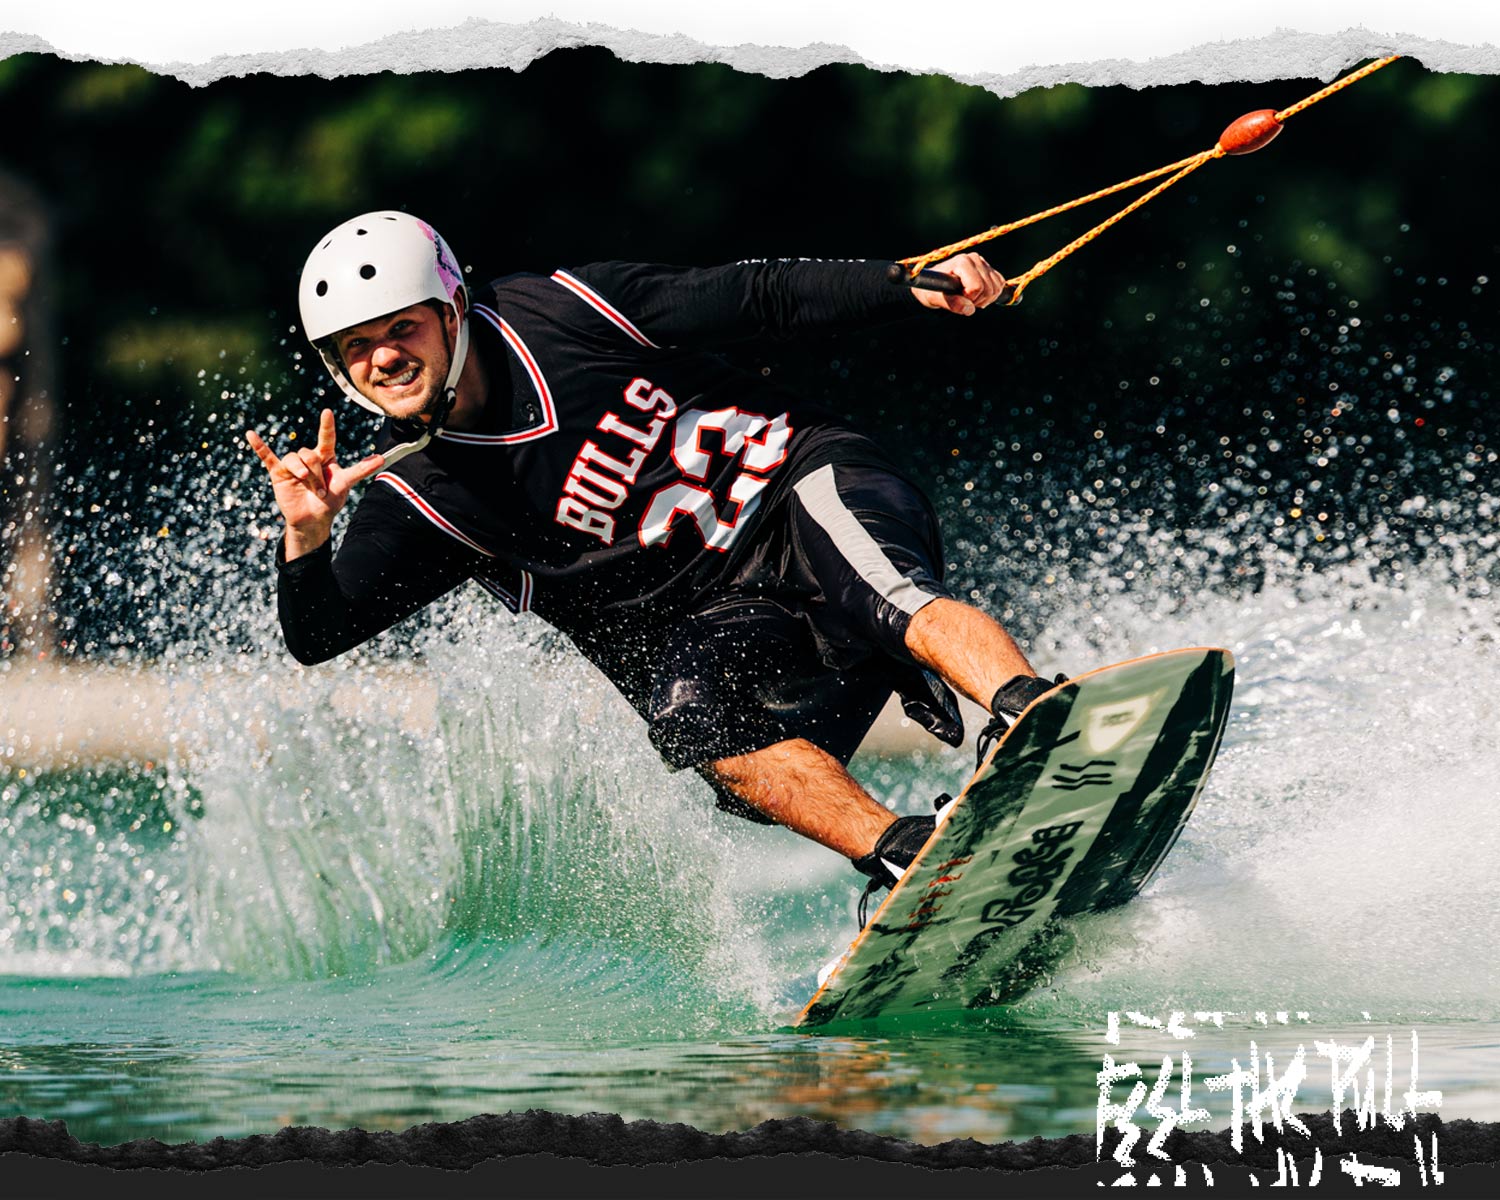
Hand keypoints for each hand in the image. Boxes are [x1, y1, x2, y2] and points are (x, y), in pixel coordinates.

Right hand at [244, 408, 384, 558]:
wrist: (312, 520)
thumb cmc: (330, 501)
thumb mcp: (345, 484)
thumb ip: (360, 470)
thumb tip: (382, 458)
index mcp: (325, 457)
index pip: (327, 438)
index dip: (327, 426)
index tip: (327, 412)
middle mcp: (308, 458)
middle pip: (309, 454)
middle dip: (316, 473)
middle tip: (321, 489)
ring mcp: (293, 465)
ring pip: (294, 459)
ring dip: (303, 474)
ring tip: (308, 487)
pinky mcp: (279, 473)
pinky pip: (267, 457)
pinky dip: (259, 446)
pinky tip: (250, 435)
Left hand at [910, 252, 1009, 315]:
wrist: (934, 285)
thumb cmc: (932, 290)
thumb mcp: (935, 299)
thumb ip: (952, 304)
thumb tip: (969, 309)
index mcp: (962, 262)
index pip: (977, 287)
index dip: (969, 299)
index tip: (957, 298)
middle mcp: (974, 259)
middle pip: (989, 288)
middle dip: (978, 301)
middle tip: (964, 301)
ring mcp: (982, 262)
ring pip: (997, 287)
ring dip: (986, 299)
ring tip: (970, 298)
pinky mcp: (989, 268)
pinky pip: (1000, 284)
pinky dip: (992, 294)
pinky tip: (979, 295)